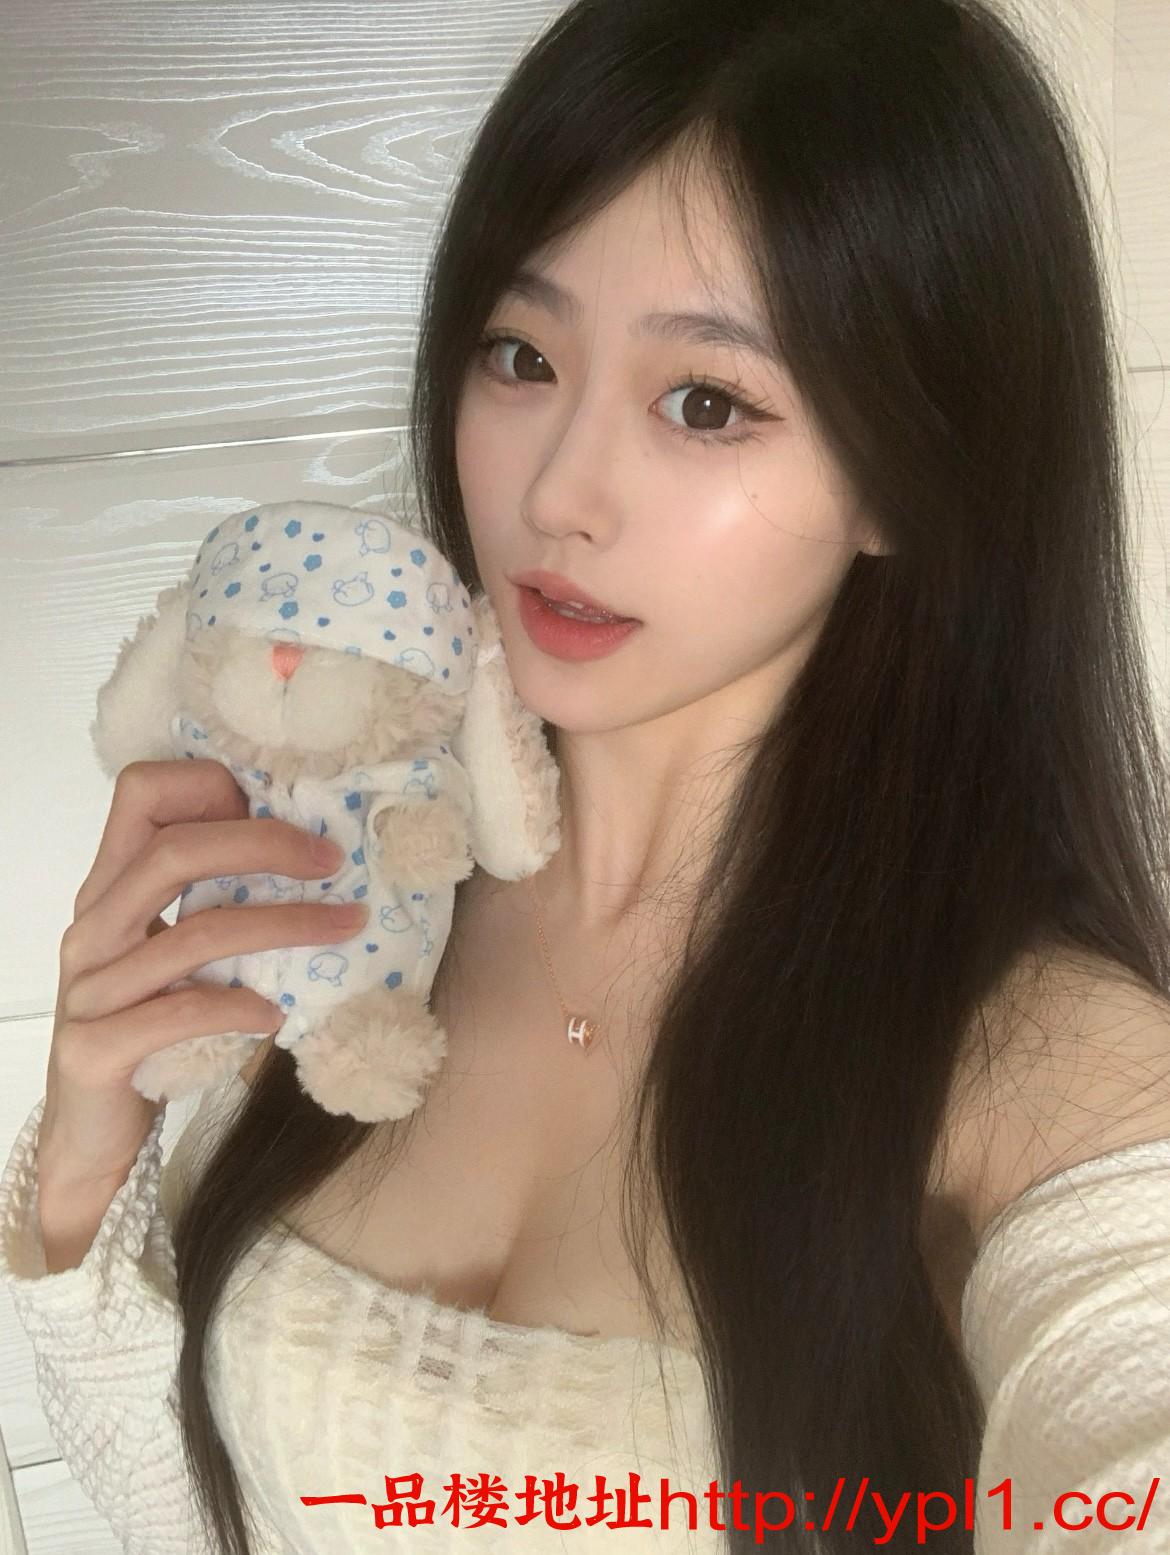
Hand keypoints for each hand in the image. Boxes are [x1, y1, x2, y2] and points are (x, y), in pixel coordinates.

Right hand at [36, 758, 367, 1208]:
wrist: (91, 1134)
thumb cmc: (151, 1028)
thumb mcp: (177, 952)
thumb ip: (215, 902)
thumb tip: (317, 854)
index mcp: (110, 888)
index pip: (139, 793)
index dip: (210, 784)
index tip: (280, 807)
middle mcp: (92, 927)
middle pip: (174, 851)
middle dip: (265, 845)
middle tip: (334, 861)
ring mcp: (89, 989)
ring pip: (194, 933)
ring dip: (283, 925)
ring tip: (345, 929)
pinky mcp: (95, 1049)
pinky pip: (178, 1014)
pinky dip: (239, 1007)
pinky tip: (277, 1015)